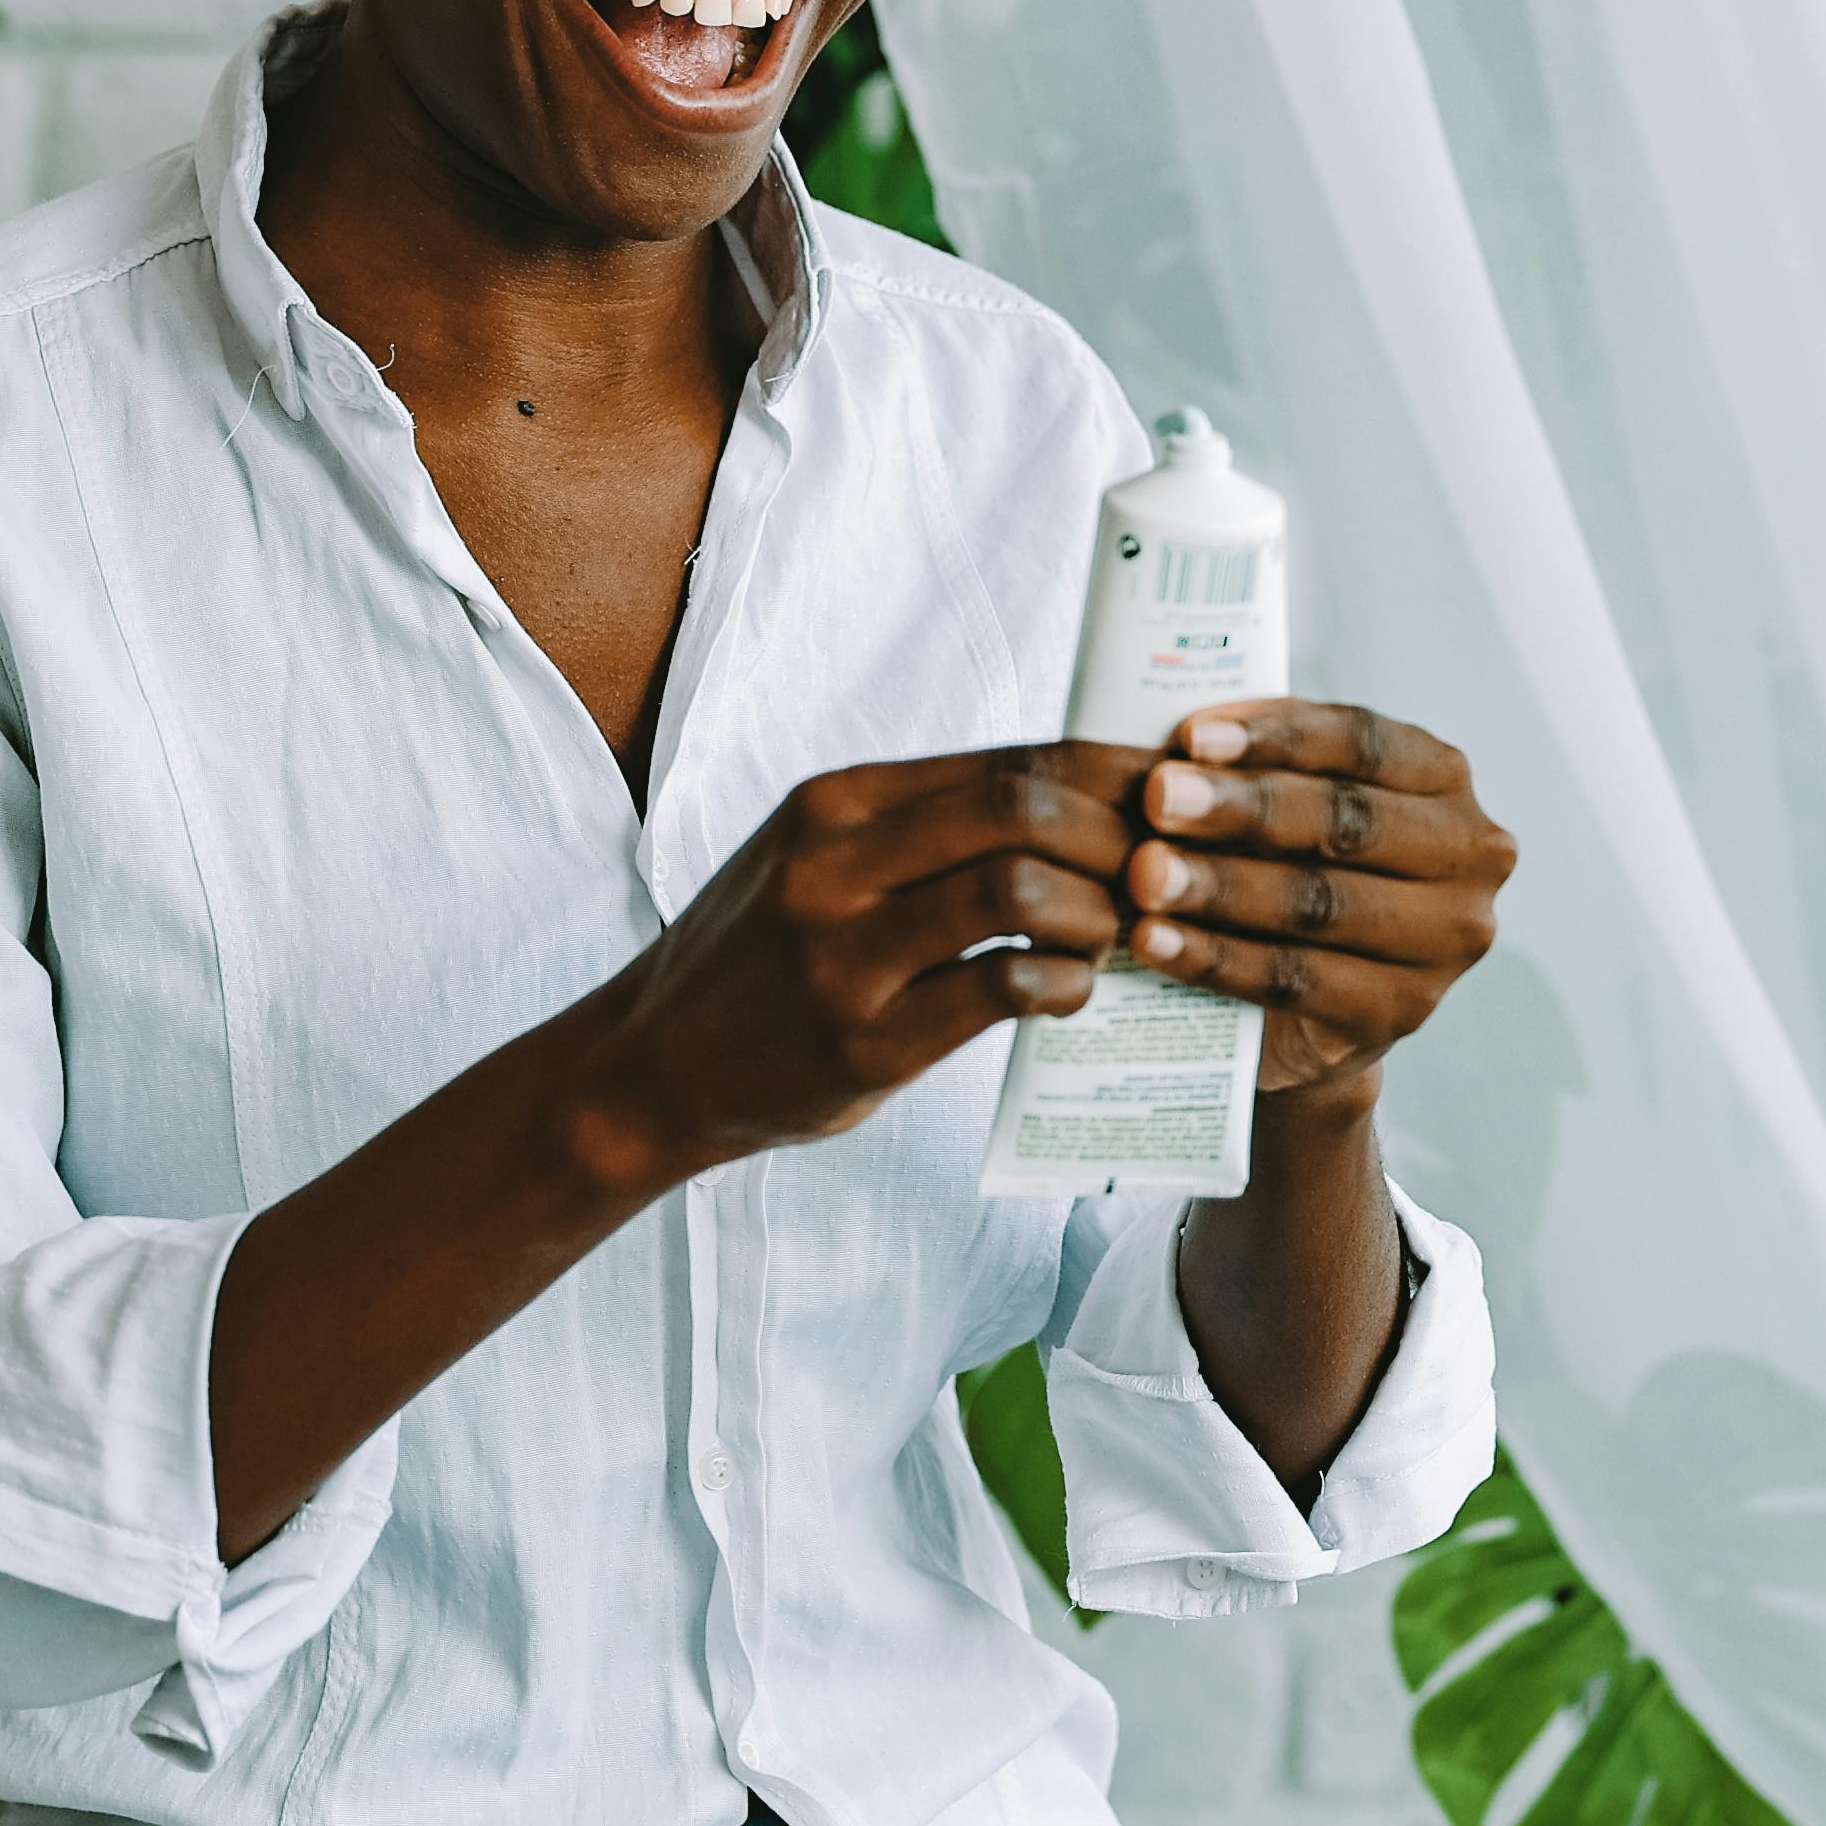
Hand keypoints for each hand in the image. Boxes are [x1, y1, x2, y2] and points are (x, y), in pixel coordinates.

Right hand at [571, 745, 1138, 1185]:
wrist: (652, 1066)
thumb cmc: (761, 954)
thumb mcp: (819, 855)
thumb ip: (924, 824)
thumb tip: (1076, 794)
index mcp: (835, 802)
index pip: (1009, 759)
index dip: (1111, 773)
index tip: (1173, 796)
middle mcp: (833, 863)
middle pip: (1020, 807)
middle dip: (1118, 835)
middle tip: (1163, 872)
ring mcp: (844, 954)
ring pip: (1015, 890)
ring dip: (1099, 911)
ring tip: (1121, 934)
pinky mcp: (862, 1042)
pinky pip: (997, 990)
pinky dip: (1063, 984)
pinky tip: (1075, 991)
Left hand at [1118, 701, 1515, 1106]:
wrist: (1303, 1010)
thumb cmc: (1293, 870)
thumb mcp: (1291, 805)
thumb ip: (1258, 767)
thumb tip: (1179, 743)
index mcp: (1445, 781)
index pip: (1364, 743)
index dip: (1278, 736)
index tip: (1193, 735)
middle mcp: (1469, 858)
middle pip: (1346, 821)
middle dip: (1242, 809)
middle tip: (1156, 798)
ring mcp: (1445, 943)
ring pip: (1321, 903)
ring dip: (1221, 886)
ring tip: (1143, 874)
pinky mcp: (1402, 1014)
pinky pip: (1295, 980)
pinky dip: (1216, 959)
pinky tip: (1155, 942)